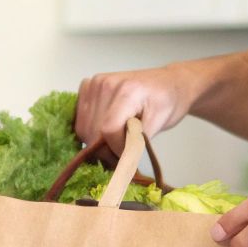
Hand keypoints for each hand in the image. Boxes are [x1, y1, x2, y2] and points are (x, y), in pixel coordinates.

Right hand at [75, 65, 202, 159]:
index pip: (109, 129)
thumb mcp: (159, 125)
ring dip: (97, 142)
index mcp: (128, 92)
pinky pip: (79, 118)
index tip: (129, 153)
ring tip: (116, 142)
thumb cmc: (168, 103)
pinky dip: (90, 130)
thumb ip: (136, 142)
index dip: (116, 148)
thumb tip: (119, 163)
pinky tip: (104, 131)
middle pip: (93, 131)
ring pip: (83, 128)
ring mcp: (95, 83)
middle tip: (122, 154)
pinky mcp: (88, 86)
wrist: (168, 83)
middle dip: (106, 150)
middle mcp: (106, 84)